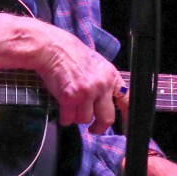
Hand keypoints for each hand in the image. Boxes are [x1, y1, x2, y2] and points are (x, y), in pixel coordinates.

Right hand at [0, 12, 119, 133]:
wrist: (49, 46)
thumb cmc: (67, 51)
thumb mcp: (93, 62)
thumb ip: (102, 79)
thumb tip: (104, 96)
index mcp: (110, 75)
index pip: (127, 100)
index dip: (128, 116)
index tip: (126, 126)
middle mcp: (101, 85)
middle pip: (107, 118)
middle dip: (99, 126)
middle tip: (94, 129)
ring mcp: (86, 93)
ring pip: (85, 119)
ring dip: (76, 117)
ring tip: (71, 108)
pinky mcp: (70, 98)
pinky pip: (69, 118)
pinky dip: (64, 118)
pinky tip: (62, 111)